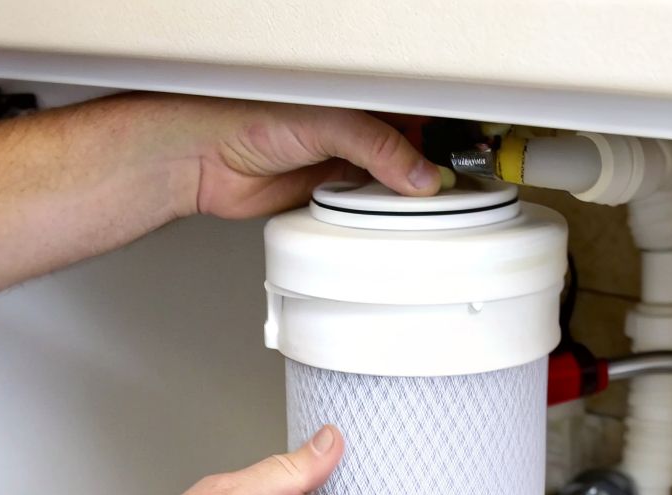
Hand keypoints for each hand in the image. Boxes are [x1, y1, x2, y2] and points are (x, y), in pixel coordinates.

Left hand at [126, 95, 442, 219]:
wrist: (201, 159)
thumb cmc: (244, 115)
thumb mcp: (326, 123)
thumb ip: (377, 146)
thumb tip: (419, 174)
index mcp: (359, 96)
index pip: (418, 112)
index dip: (445, 133)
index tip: (470, 154)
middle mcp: (354, 127)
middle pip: (411, 151)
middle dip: (432, 170)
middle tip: (457, 189)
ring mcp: (341, 162)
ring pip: (391, 183)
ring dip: (407, 199)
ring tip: (430, 208)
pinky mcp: (328, 195)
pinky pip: (366, 209)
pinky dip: (381, 217)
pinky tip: (392, 221)